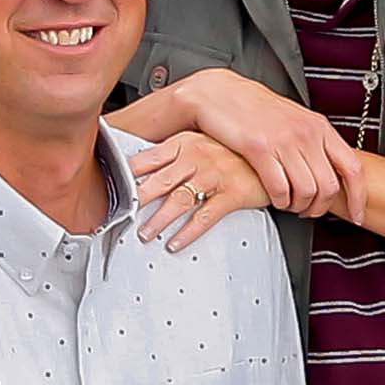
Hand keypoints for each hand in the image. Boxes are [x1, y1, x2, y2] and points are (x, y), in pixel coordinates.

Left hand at [124, 131, 272, 251]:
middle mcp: (196, 157)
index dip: (128, 174)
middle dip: (138, 201)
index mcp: (184, 143)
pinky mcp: (231, 193)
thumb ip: (174, 153)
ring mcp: (214, 175)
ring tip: (146, 234)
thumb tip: (144, 168)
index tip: (114, 188)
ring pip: (179, 200)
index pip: (148, 158)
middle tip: (123, 217)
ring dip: (159, 220)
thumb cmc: (233, 150)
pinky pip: (204, 216)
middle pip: (159, 181)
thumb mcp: (200, 142)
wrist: (271, 152)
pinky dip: (187, 232)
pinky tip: (175, 242)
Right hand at [162, 70, 353, 216]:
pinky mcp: (259, 148)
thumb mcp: (295, 121)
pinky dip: (280, 201)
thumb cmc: (255, 109)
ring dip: (298, 207)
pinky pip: (279, 188)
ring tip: (289, 205)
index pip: (353, 168)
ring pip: (307, 191)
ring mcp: (284, 140)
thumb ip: (314, 143)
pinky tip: (274, 199)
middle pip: (329, 186)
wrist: (220, 93)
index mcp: (319, 127)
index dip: (358, 197)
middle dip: (319, 207)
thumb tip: (328, 170)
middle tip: (308, 211)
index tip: (357, 215)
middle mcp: (306, 133)